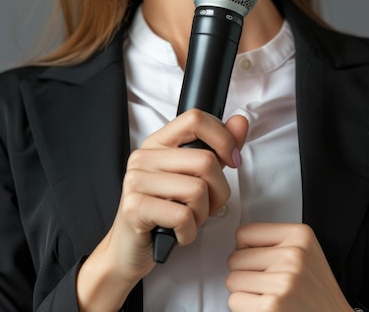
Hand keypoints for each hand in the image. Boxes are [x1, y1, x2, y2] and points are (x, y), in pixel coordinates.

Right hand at [77, 109, 248, 311]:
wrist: (128, 249)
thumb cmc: (165, 213)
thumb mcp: (195, 178)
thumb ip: (218, 150)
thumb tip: (240, 122)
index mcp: (158, 143)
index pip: (196, 119)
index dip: (223, 138)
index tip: (231, 160)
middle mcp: (144, 157)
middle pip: (205, 160)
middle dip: (219, 191)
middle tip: (206, 206)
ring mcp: (136, 180)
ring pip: (197, 190)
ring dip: (203, 214)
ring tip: (188, 220)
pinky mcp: (135, 207)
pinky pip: (183, 216)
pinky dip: (189, 232)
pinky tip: (177, 234)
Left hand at [226, 223, 352, 311]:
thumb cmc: (316, 293)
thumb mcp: (304, 253)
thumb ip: (274, 242)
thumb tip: (237, 244)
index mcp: (300, 235)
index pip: (243, 233)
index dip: (247, 250)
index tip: (262, 261)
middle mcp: (294, 256)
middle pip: (235, 258)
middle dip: (245, 273)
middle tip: (268, 284)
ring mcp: (283, 281)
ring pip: (232, 280)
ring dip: (245, 292)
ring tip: (269, 296)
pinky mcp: (272, 306)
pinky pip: (234, 300)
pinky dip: (245, 308)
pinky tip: (267, 308)